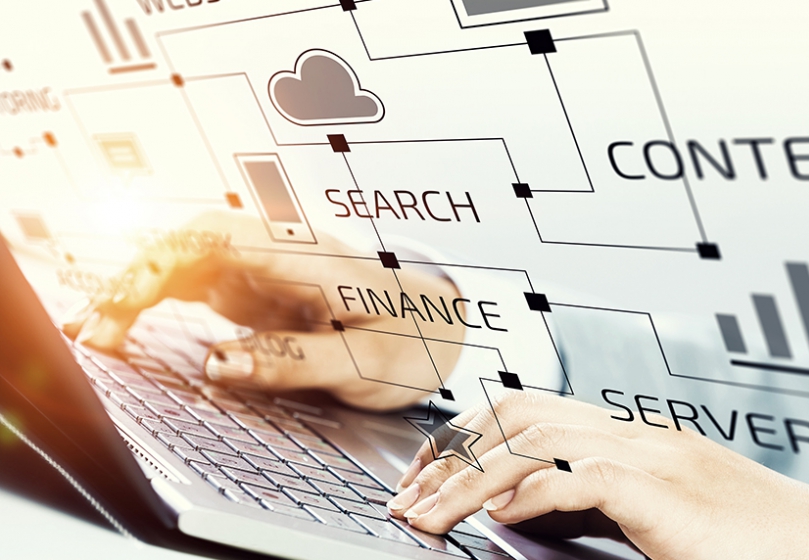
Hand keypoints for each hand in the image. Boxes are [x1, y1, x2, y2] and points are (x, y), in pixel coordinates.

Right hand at [62, 211, 464, 410]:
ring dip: (137, 289)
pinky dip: (157, 299)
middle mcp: (281, 249)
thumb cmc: (413, 339)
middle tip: (96, 333)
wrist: (440, 324)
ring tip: (99, 334)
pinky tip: (131, 325)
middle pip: (189, 242)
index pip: (218, 239)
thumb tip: (219, 364)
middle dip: (133, 278)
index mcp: (309, 257)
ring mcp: (267, 265)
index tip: (123, 308)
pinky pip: (196, 280)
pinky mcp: (260, 286)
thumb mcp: (367, 361)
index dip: (159, 265)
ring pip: (185, 258)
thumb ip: (298, 360)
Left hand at [387, 391, 808, 559]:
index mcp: (625, 434)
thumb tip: (517, 514)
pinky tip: (498, 519)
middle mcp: (631, 432)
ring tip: (428, 517)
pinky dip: (531, 494)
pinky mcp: (665, 490)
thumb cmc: (741, 541)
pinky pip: (581, 476)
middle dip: (451, 455)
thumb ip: (588, 505)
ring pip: (534, 440)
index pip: (525, 411)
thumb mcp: (649, 517)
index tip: (425, 477)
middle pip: (516, 414)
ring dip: (469, 480)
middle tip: (408, 499)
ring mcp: (650, 454)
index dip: (465, 440)